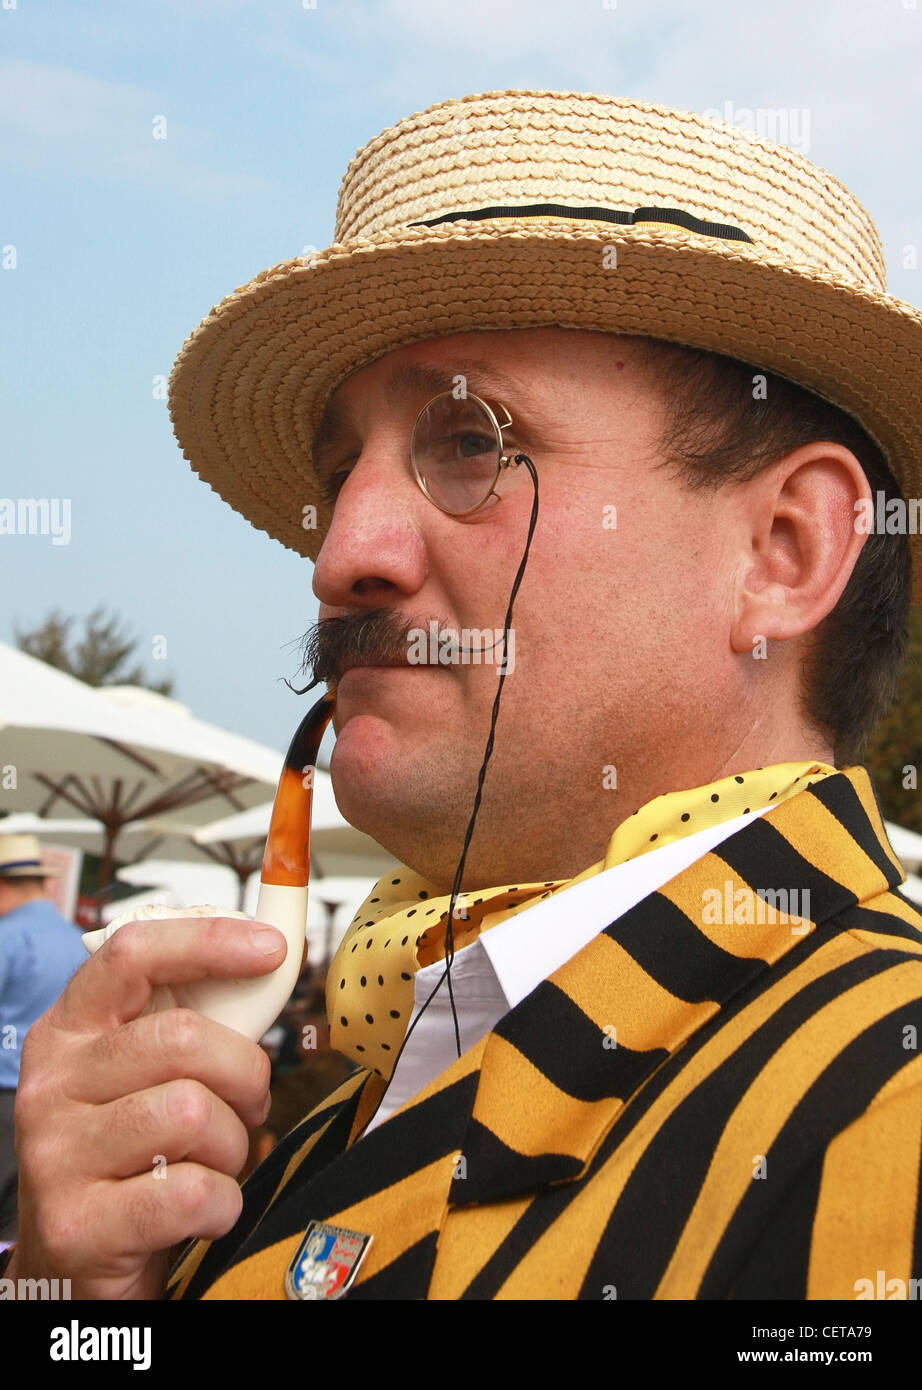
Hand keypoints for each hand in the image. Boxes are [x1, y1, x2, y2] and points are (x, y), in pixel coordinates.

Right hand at [8, 916, 286, 1299]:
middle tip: (249, 1105)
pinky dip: (222, 1204)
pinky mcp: (77, 1224)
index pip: (133, 954)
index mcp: (70, 1031)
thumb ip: (191, 1024)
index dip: (209, 941)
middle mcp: (53, 1084)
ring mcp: (57, 1154)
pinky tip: (201, 1212)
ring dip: (232, 1145)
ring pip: (193, 1113)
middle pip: (183, 1037)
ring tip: (214, 1162)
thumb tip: (269, 962)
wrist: (74, 1268)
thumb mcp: (143, 1079)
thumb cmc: (130, 1159)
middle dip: (246, 1074)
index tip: (272, 949)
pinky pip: (191, 1191)